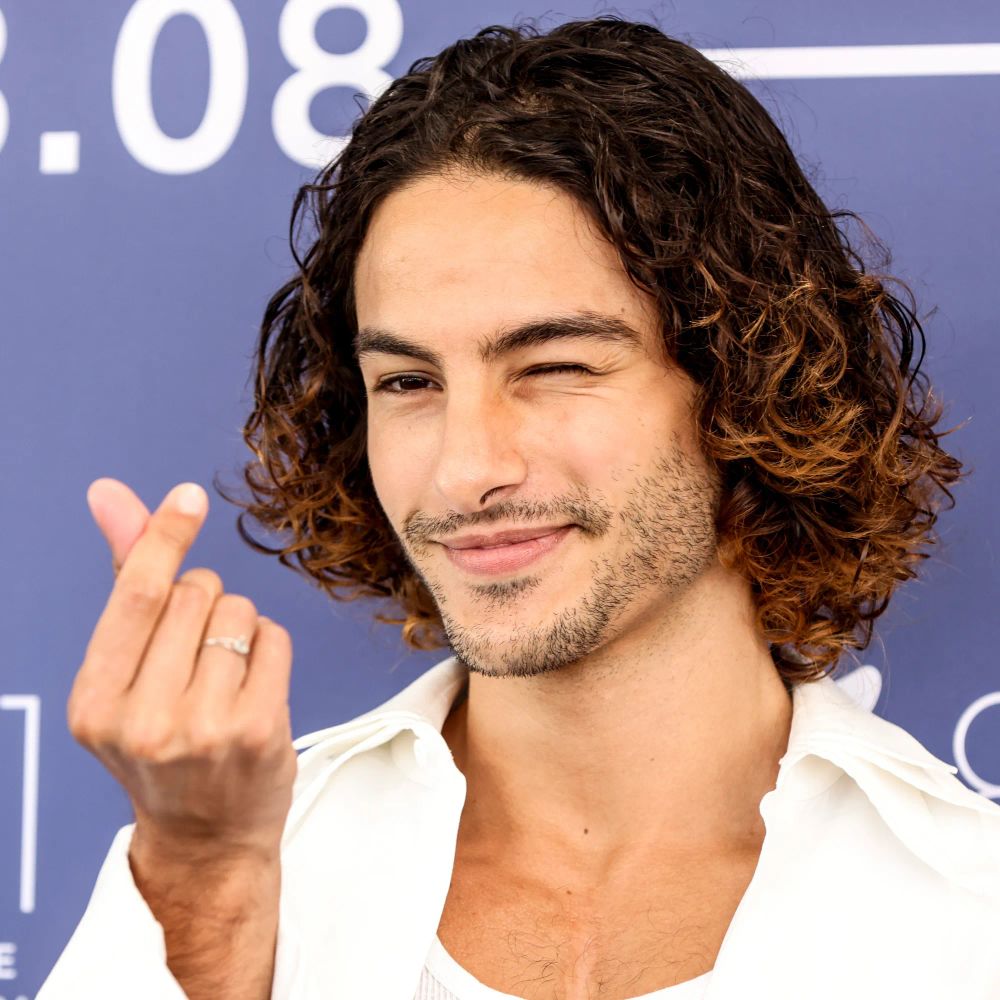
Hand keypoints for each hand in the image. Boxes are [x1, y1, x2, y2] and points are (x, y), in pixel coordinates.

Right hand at [69, 478, 296, 864]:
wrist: (206, 836)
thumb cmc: (164, 743)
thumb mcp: (125, 674)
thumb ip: (124, 579)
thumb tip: (111, 493)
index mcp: (94, 702)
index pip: (134, 594)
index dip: (165, 536)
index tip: (189, 497)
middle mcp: (141, 721)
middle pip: (194, 594)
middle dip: (203, 603)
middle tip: (195, 656)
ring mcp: (203, 730)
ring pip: (239, 611)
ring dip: (239, 626)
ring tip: (224, 676)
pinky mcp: (258, 732)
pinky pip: (275, 637)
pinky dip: (269, 646)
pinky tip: (254, 685)